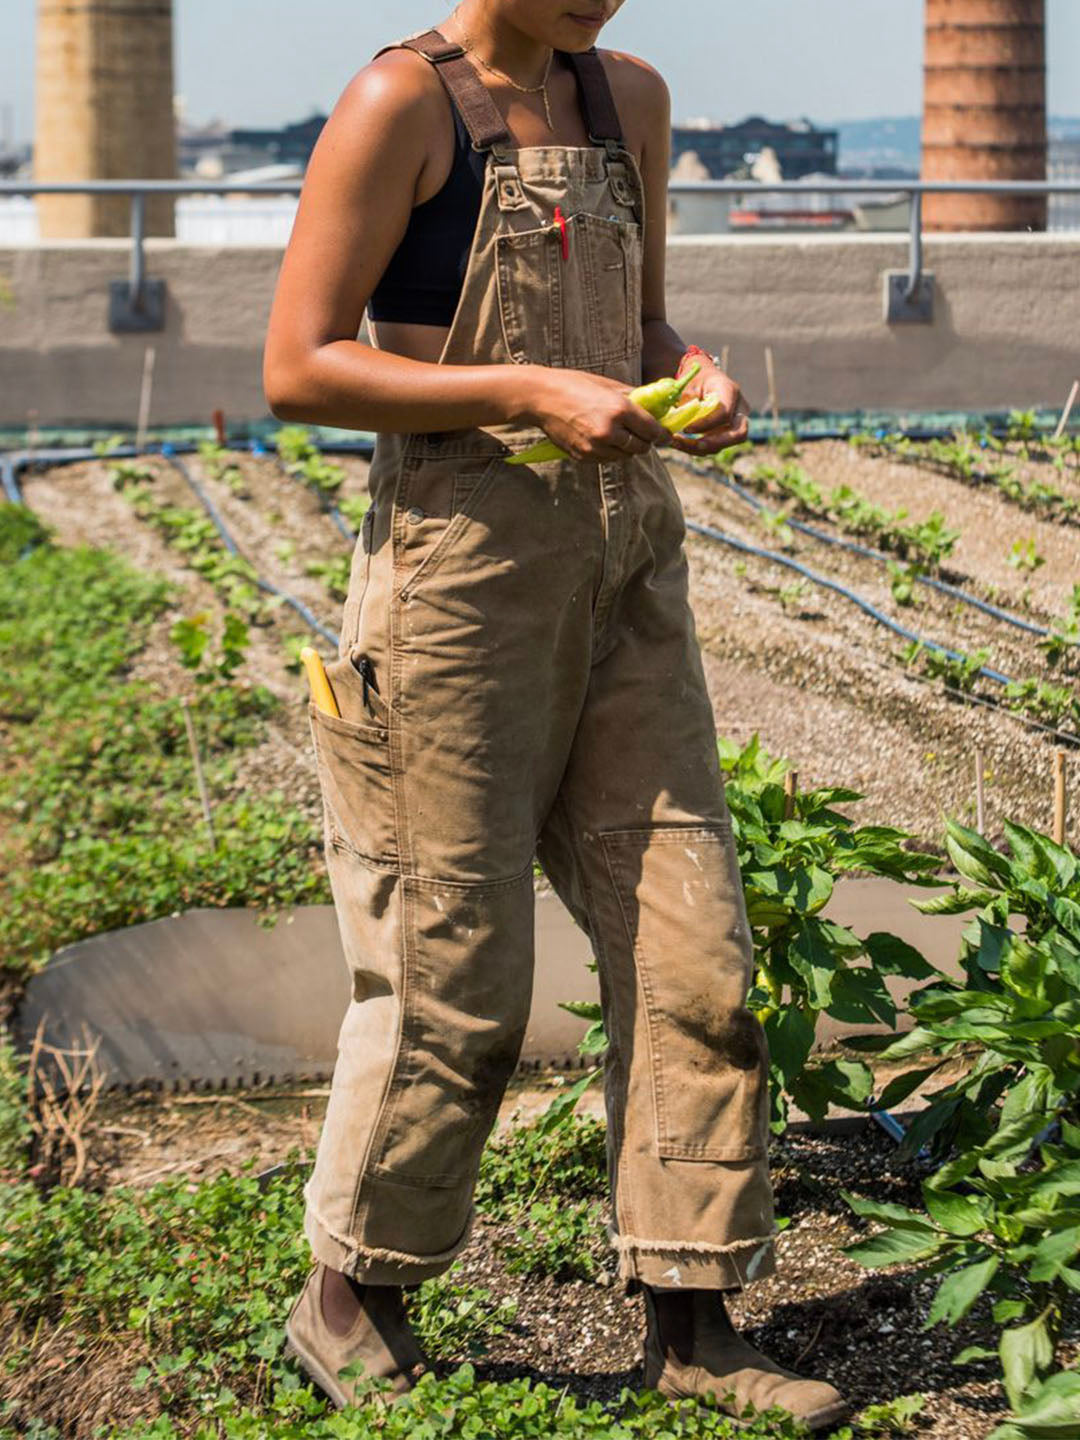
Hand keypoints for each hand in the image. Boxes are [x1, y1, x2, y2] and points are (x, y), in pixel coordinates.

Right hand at [524, 367, 669, 462]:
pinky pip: (607, 460)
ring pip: (625, 457)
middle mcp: (610, 431)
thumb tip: (654, 405)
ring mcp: (595, 447)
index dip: (662, 434)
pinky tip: (602, 438)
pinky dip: (610, 452)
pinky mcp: (584, 456)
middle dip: (645, 442)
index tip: (665, 434)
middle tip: (644, 434)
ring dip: (627, 448)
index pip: (653, 431)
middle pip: (642, 448)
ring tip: (620, 434)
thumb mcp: (607, 385)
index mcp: (620, 410)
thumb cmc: (575, 385)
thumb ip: (632, 398)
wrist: (541, 398)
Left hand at [669, 352, 749, 456]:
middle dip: (713, 443)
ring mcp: (735, 423)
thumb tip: (679, 423)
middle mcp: (739, 408)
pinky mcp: (727, 433)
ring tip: (676, 443)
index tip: (686, 429)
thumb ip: (687, 403)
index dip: (706, 425)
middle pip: (738, 434)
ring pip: (725, 444)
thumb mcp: (689, 385)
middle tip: (690, 444)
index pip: (725, 414)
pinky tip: (680, 443)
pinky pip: (715, 446)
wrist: (705, 379)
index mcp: (730, 391)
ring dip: (700, 448)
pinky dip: (697, 448)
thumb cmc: (697, 379)